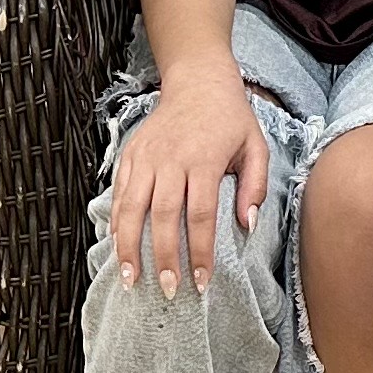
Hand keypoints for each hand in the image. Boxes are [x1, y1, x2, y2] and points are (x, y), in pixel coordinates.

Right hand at [107, 67, 267, 298]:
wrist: (198, 81)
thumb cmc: (231, 118)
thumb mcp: (256, 146)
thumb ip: (255, 186)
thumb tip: (248, 225)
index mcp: (205, 159)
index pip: (201, 215)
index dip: (199, 252)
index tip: (201, 282)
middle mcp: (171, 159)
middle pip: (163, 216)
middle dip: (164, 257)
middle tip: (167, 290)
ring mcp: (146, 157)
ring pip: (133, 208)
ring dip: (129, 246)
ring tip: (131, 279)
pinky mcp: (130, 155)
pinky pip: (119, 194)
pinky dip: (116, 223)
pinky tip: (117, 247)